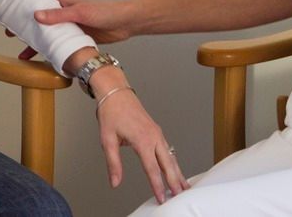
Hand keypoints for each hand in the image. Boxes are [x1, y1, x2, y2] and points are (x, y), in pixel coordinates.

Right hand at [9, 0, 132, 59]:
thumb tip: (36, 16)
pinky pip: (57, 42)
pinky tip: (42, 58)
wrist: (125, 24)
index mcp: (65, 0)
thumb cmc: (107, 12)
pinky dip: (49, 49)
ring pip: (46, 29)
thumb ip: (59, 15)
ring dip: (34, 36)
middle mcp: (65, 11)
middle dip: (24, 14)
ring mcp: (69, 24)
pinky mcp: (75, 37)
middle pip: (39, 10)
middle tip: (8, 21)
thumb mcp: (81, 13)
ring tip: (19, 44)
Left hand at [95, 82, 188, 202]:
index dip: (157, 185)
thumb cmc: (111, 113)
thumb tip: (115, 182)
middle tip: (180, 195)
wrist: (116, 93)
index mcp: (142, 139)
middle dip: (174, 181)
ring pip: (170, 156)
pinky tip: (174, 169)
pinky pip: (167, 149)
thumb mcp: (107, 140)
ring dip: (177, 172)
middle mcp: (153, 136)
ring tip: (183, 186)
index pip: (152, 168)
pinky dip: (173, 162)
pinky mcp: (156, 131)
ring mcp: (157, 133)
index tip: (161, 198)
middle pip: (168, 163)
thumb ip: (113, 163)